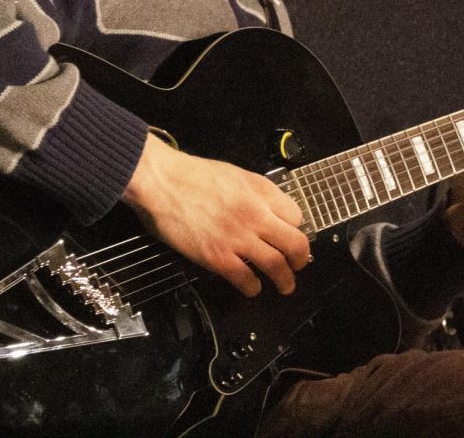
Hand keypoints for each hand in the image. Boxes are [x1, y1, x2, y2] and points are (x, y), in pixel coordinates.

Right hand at [121, 133, 310, 296]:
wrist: (163, 181)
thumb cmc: (192, 175)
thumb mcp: (235, 175)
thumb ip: (255, 193)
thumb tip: (266, 210)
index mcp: (261, 191)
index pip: (296, 216)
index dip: (296, 229)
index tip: (291, 237)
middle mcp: (256, 214)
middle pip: (295, 243)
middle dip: (301, 259)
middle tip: (299, 266)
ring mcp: (238, 237)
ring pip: (276, 265)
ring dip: (284, 280)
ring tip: (285, 286)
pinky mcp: (218, 256)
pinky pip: (245, 279)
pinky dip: (253, 287)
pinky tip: (252, 288)